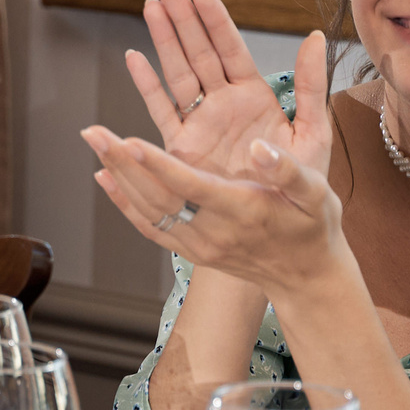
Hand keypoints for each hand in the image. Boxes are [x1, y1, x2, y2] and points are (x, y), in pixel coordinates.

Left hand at [83, 129, 344, 303]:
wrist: (306, 278)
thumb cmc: (314, 228)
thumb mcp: (316, 194)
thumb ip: (288, 170)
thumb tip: (261, 148)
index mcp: (243, 210)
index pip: (190, 187)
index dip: (158, 165)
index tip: (129, 142)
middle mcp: (213, 232)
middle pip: (157, 196)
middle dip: (122, 162)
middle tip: (93, 131)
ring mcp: (197, 245)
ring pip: (148, 209)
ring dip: (117, 176)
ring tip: (94, 142)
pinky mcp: (190, 251)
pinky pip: (150, 226)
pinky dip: (123, 202)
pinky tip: (104, 177)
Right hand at [126, 0, 329, 181]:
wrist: (281, 230)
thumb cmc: (302, 186)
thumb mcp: (314, 133)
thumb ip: (311, 86)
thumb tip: (316, 39)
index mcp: (255, 97)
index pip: (230, 48)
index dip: (214, 19)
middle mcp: (224, 105)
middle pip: (198, 51)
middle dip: (180, 16)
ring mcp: (201, 124)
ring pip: (177, 72)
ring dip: (162, 39)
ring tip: (150, 6)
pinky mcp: (182, 148)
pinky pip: (162, 111)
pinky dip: (147, 85)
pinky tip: (134, 59)